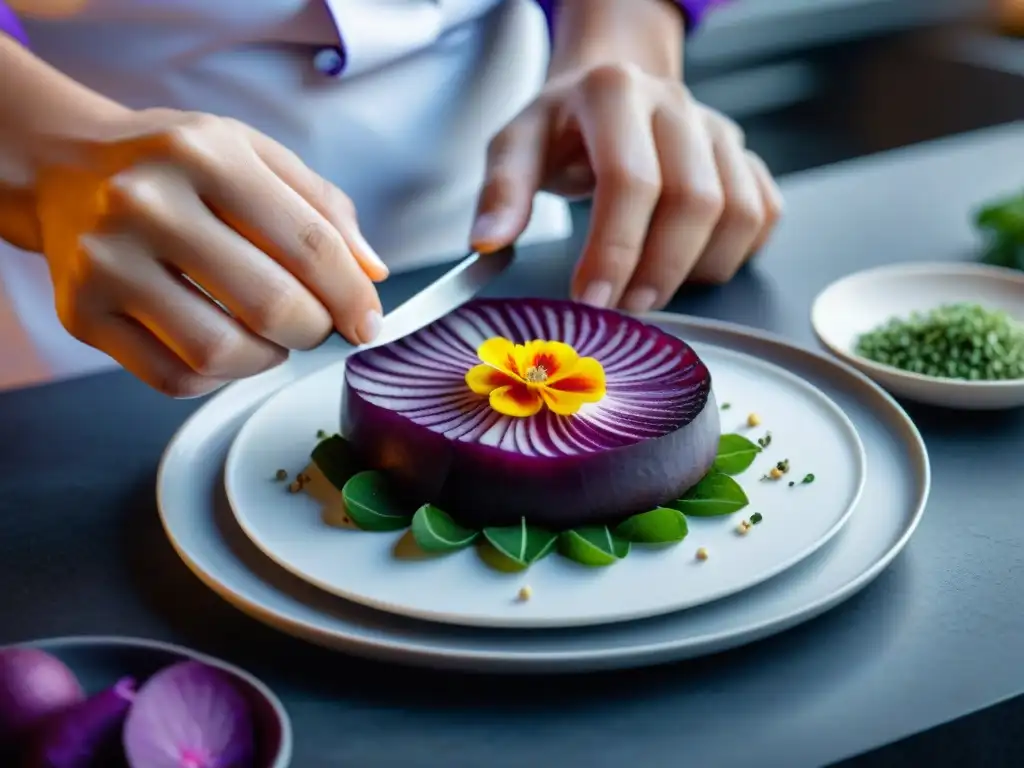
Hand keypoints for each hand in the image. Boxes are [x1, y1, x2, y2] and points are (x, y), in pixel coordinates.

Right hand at [32, 109, 387, 396]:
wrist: (65, 168)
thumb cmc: (176, 166)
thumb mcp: (253, 154)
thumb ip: (322, 207)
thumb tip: (371, 273)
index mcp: (206, 154)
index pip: (309, 244)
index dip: (352, 296)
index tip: (368, 322)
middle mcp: (147, 203)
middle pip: (271, 305)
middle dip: (314, 329)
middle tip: (313, 324)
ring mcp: (106, 262)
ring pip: (220, 353)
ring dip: (266, 359)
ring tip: (268, 334)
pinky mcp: (80, 314)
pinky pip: (173, 379)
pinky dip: (216, 377)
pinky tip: (222, 344)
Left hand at [471, 63, 782, 311]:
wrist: (608, 90)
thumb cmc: (562, 127)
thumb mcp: (516, 144)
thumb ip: (501, 190)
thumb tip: (489, 241)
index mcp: (615, 94)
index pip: (631, 180)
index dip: (614, 251)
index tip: (592, 300)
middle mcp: (676, 106)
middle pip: (695, 201)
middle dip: (658, 271)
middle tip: (624, 310)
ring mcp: (719, 131)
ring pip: (739, 213)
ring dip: (697, 270)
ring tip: (650, 293)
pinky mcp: (744, 157)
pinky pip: (763, 215)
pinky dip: (733, 255)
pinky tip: (689, 266)